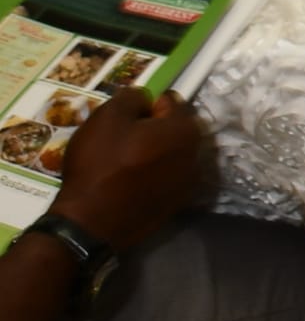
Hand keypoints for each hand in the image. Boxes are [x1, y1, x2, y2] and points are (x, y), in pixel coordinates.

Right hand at [51, 88, 206, 251]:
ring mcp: (189, 183)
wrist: (90, 223)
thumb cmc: (100, 164)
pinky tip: (132, 182)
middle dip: (153, 128)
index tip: (123, 120)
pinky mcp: (177, 205)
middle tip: (122, 140)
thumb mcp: (108, 117)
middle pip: (175, 128)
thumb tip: (145, 100)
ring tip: (125, 162)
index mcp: (185, 130)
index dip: (145, 106)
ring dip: (155, 152)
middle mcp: (197, 155)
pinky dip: (154, 175)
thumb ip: (132, 97)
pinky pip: (167, 177)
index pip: (170, 101)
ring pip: (171, 154)